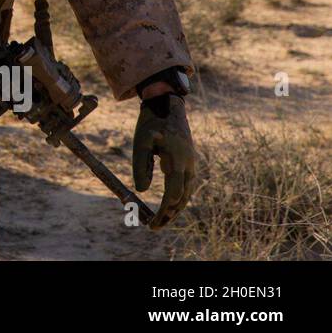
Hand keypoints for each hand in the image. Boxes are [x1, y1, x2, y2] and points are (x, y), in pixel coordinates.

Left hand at [133, 94, 197, 228]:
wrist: (168, 105)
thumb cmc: (151, 122)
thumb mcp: (141, 141)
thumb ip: (141, 166)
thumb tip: (143, 191)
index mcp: (178, 161)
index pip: (173, 195)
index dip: (163, 212)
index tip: (151, 223)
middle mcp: (189, 165)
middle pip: (182, 199)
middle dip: (169, 215)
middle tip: (154, 227)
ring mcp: (191, 164)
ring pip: (187, 193)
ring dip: (175, 209)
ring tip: (162, 220)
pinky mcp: (189, 162)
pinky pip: (187, 185)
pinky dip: (179, 198)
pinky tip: (170, 204)